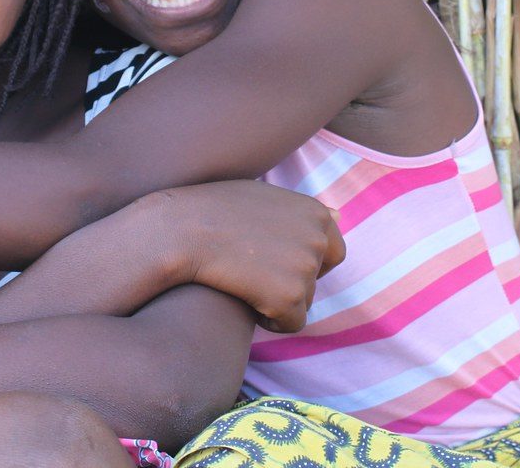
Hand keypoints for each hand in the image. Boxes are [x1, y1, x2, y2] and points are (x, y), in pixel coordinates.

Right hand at [153, 180, 344, 332]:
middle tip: (253, 271)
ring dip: (276, 299)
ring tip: (242, 280)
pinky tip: (243, 300)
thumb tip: (339, 215)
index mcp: (315, 212)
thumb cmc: (212, 211)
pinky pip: (290, 323)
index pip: (332, 250)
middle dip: (289, 281)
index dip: (300, 260)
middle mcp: (317, 237)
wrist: (180, 231)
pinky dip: (269, 320)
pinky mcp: (289, 297)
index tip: (272, 260)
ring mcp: (305, 267)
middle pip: (316, 279)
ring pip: (302, 301)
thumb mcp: (261, 196)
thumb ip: (298, 211)